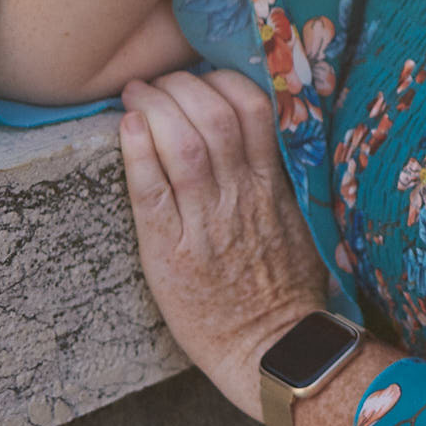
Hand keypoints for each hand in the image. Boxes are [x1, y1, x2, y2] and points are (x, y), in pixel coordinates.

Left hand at [120, 69, 333, 416]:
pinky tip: (127, 126)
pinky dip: (138, 151)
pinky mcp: (171, 250)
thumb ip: (281, 180)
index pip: (255, 110)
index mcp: (274, 186)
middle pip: (213, 116)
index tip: (203, 79)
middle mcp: (241, 196)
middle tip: (159, 81)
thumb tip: (263, 138)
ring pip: (184, 144)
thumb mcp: (298, 222)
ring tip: (137, 94)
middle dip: (182, 86)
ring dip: (156, 107)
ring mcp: (206, 222)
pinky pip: (152, 190)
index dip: (224, 82)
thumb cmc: (284, 288)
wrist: (268, 346)